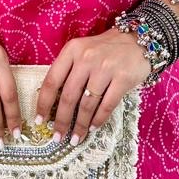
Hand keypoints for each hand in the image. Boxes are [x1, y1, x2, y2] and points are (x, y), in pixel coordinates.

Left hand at [34, 28, 151, 144]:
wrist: (139, 40)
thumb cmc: (106, 49)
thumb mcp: (82, 51)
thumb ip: (69, 70)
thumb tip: (53, 103)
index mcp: (72, 50)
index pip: (52, 81)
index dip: (43, 104)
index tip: (39, 121)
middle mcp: (87, 58)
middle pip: (68, 96)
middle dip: (61, 121)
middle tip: (58, 137)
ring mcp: (106, 68)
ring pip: (87, 104)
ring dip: (80, 125)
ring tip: (76, 138)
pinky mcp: (123, 78)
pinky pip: (107, 105)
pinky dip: (98, 119)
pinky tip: (93, 128)